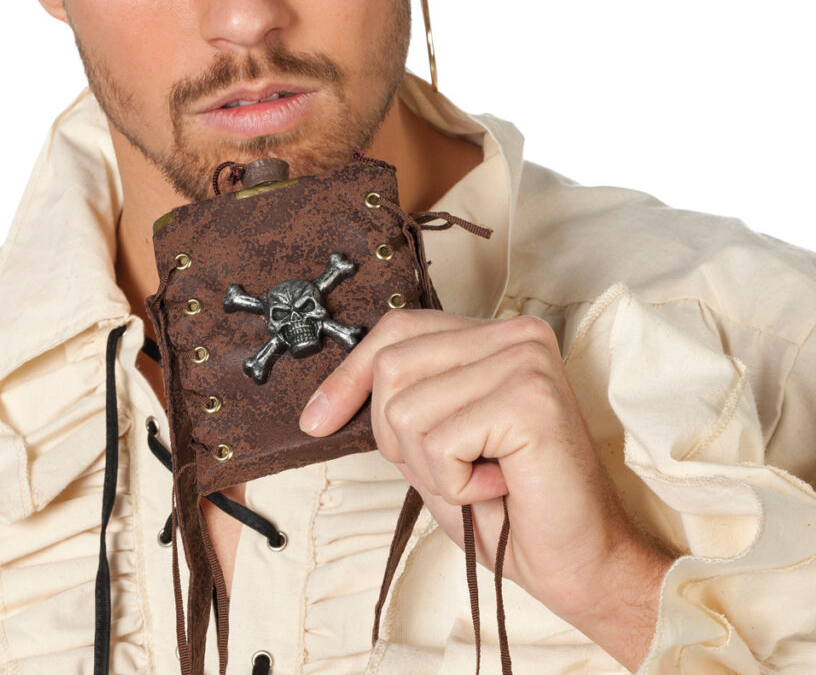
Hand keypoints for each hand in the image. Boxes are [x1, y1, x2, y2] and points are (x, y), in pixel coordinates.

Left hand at [299, 310, 671, 669]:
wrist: (578, 563)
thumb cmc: (508, 506)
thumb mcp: (434, 443)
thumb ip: (401, 402)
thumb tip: (326, 401)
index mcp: (493, 334)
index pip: (396, 330)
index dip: (347, 376)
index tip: (315, 422)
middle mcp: (515, 332)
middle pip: (392, 367)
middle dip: (398, 437)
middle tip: (455, 467)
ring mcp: (525, 360)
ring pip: (407, 410)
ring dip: (431, 467)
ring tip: (485, 476)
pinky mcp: (531, 399)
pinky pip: (440, 441)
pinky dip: (457, 482)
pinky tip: (503, 484)